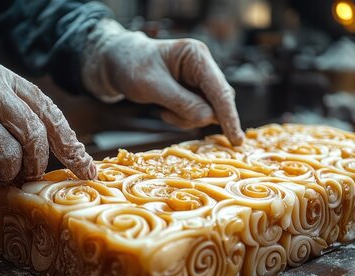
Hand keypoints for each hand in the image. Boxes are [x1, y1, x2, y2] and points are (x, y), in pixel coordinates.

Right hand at [0, 62, 95, 191]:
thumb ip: (15, 114)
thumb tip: (54, 154)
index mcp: (3, 79)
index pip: (48, 111)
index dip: (70, 143)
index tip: (86, 168)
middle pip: (34, 134)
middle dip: (36, 163)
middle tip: (27, 175)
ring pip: (10, 155)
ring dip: (7, 174)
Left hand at [83, 20, 244, 145]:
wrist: (118, 63)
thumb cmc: (132, 67)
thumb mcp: (151, 86)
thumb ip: (181, 102)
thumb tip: (208, 119)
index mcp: (196, 56)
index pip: (219, 90)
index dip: (228, 116)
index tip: (236, 140)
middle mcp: (204, 66)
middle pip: (218, 102)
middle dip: (197, 116)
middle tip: (168, 114)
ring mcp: (200, 80)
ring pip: (208, 111)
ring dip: (187, 118)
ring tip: (163, 110)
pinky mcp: (195, 92)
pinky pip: (198, 113)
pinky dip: (183, 118)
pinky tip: (165, 110)